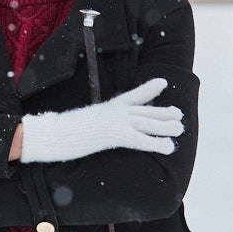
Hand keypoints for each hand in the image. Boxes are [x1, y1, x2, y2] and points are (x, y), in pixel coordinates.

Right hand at [20, 77, 183, 163]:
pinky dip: (157, 143)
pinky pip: (141, 139)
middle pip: (144, 110)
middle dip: (163, 112)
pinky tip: (168, 148)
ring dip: (166, 126)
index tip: (162, 83)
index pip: (131, 97)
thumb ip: (90, 125)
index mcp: (106, 108)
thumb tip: (89, 131)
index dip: (148, 89)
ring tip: (180, 128)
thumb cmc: (59, 132)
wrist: (52, 133)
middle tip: (179, 114)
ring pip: (147, 122)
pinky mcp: (115, 135)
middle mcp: (113, 112)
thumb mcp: (78, 125)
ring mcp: (115, 121)